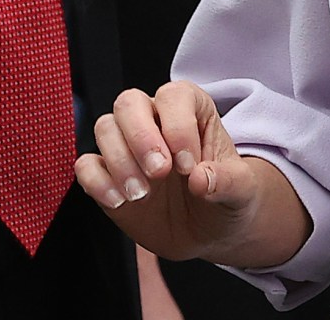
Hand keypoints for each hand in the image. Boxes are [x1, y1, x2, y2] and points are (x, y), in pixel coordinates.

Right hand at [79, 83, 309, 267]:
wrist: (208, 233)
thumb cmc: (225, 200)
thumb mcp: (242, 192)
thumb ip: (228, 182)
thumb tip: (201, 179)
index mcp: (190, 111)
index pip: (173, 96)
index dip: (178, 127)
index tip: (189, 166)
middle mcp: (154, 121)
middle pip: (129, 103)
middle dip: (140, 138)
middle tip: (159, 172)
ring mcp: (127, 146)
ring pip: (104, 128)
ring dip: (120, 162)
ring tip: (142, 194)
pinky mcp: (107, 174)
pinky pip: (87, 165)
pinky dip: (97, 182)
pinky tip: (120, 201)